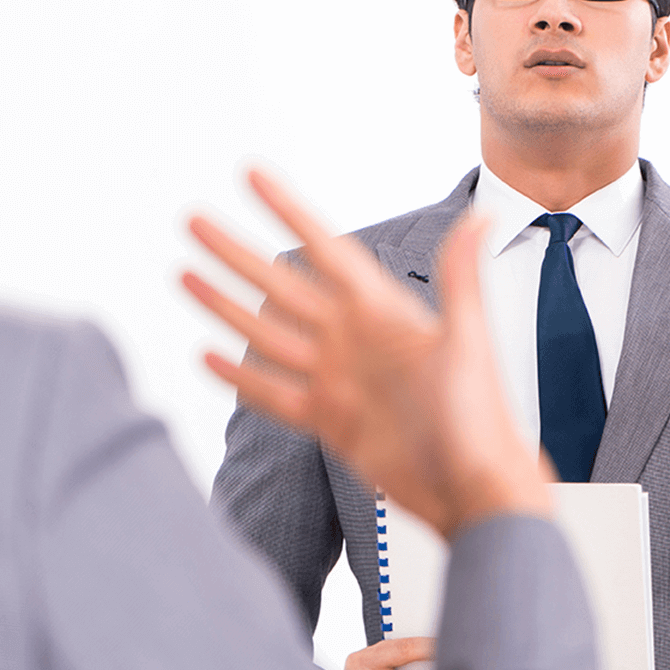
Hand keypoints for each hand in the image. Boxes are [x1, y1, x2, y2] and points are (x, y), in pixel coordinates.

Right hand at [183, 169, 551, 538]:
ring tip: (186, 274)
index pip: (325, 249)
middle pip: (281, 285)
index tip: (253, 177)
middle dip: (236, 253)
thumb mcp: (469, 342)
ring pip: (267, 334)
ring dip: (226, 305)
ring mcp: (338, 380)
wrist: (475, 492)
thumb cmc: (483, 419)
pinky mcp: (330, 421)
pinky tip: (208, 356)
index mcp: (383, 313)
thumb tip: (479, 218)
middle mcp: (354, 339)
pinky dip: (240, 377)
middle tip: (195, 221)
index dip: (288, 211)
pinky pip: (274, 393)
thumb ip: (462, 281)